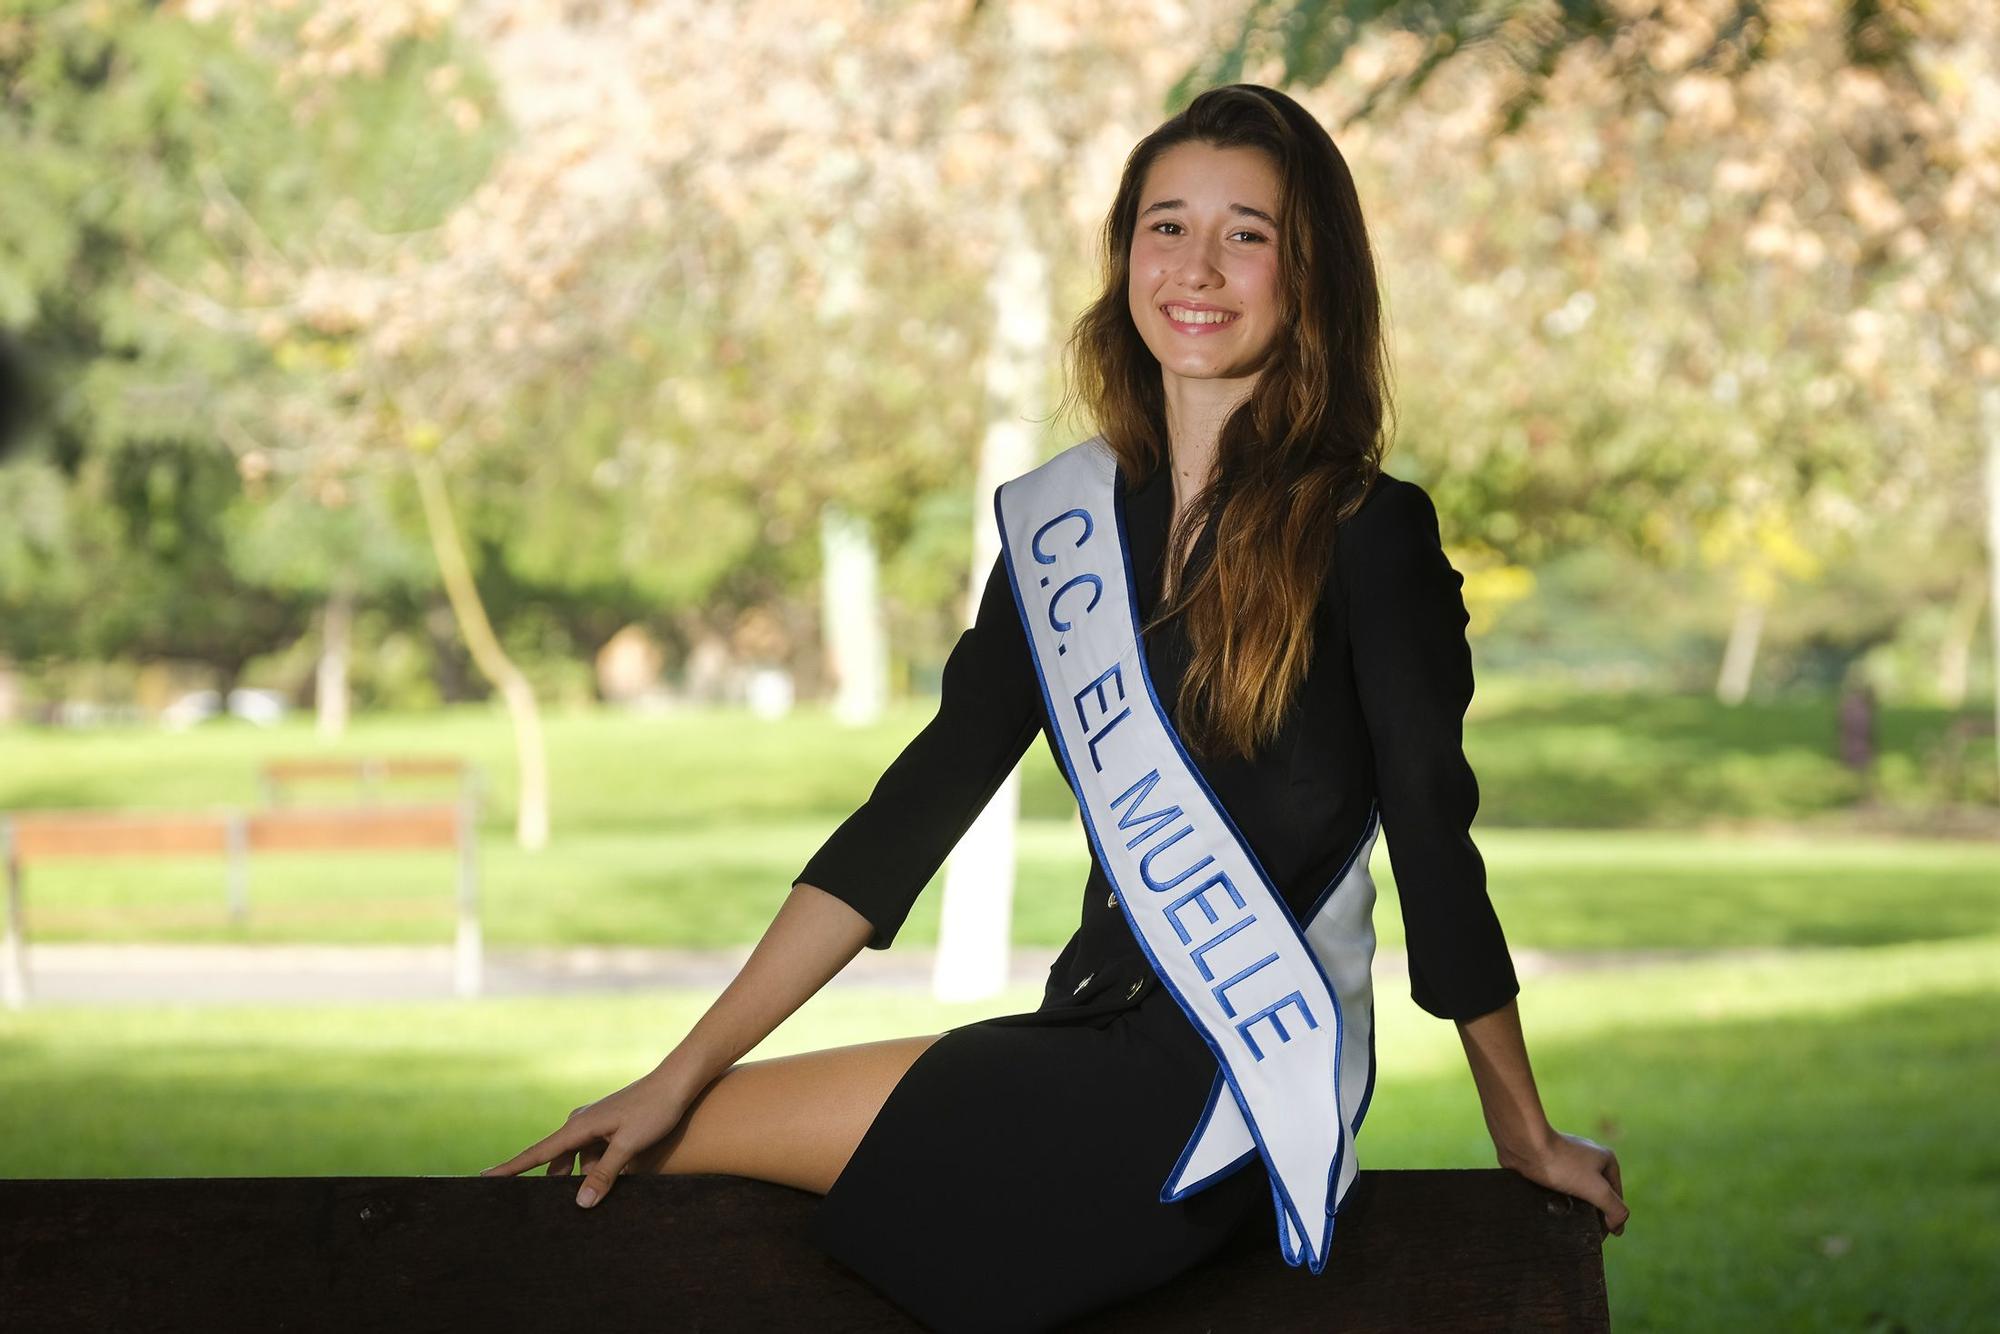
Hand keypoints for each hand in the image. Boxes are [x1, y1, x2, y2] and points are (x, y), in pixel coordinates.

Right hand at [478, 1064, 695, 1208]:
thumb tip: (580, 1203)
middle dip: (556, 1183)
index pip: (536, 1154)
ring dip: (586, 1176)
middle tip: (551, 1208)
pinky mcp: (608, 1126)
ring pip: (578, 1161)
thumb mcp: (629, 1146)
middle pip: (556, 1162)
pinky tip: (618, 1175)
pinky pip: (594, 1153)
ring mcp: (594, 1124)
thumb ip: (604, 1174)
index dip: (509, 1169)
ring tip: (602, 1191)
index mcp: (578, 1127)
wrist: (677, 1082)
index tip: (483, 1179)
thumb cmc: (654, 1110)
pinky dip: (600, 1166)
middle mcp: (579, 1124)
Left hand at [1500, 1127, 1627, 1236]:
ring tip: (1565, 1217)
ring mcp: (1569, 1160)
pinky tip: (1551, 1207)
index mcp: (1607, 1160)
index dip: (1610, 1219)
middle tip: (1581, 1227)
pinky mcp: (1550, 1164)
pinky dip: (1558, 1199)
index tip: (1598, 1235)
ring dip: (1573, 1206)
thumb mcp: (1597, 1189)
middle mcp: (1590, 1157)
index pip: (1616, 1198)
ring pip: (1577, 1192)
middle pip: (1597, 1195)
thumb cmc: (1561, 1163)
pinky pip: (1560, 1187)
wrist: (1523, 1145)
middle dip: (1591, 1213)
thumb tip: (1617, 1227)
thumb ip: (1616, 1209)